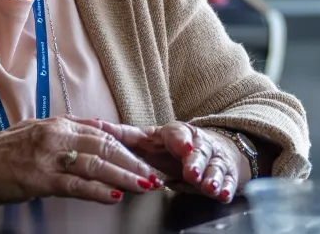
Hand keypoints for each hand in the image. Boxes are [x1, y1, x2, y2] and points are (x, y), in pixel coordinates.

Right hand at [0, 116, 164, 204]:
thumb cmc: (4, 152)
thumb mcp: (38, 131)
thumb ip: (69, 132)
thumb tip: (100, 133)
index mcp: (59, 123)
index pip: (104, 130)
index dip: (131, 142)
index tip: (151, 151)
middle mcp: (56, 134)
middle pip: (106, 146)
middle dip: (135, 161)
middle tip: (155, 173)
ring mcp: (48, 156)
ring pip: (96, 164)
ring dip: (125, 175)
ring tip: (145, 185)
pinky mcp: (39, 178)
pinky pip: (76, 184)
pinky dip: (98, 190)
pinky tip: (115, 195)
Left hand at [73, 119, 248, 202]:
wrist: (206, 147)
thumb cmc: (170, 145)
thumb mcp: (146, 139)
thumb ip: (122, 135)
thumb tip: (92, 123)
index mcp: (174, 133)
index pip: (177, 134)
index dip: (179, 141)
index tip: (181, 147)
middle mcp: (196, 143)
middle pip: (198, 151)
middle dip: (195, 162)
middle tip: (191, 174)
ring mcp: (212, 158)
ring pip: (214, 165)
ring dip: (212, 176)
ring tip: (208, 187)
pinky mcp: (224, 172)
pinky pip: (227, 180)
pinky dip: (226, 187)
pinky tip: (222, 195)